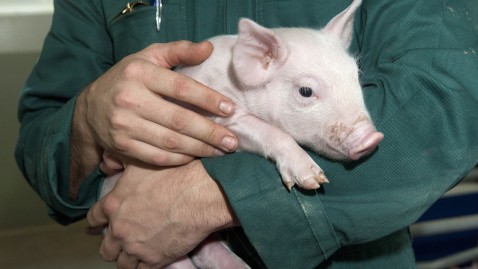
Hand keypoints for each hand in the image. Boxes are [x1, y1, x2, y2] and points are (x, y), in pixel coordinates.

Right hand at [70, 41, 237, 196]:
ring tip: (221, 151)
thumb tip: (208, 48)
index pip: (181, 88)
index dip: (208, 100)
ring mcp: (124, 125)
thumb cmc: (128, 78)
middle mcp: (129, 99)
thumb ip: (179, 51)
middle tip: (232, 141)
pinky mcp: (122, 146)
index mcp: (139, 73)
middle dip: (210, 132)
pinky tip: (197, 156)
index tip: (230, 109)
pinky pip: (157, 157)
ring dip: (200, 149)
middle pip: (179, 120)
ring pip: (170, 142)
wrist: (90, 107)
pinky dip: (180, 159)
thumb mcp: (149, 57)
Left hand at [87, 160, 238, 268]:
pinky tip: (149, 258)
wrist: (198, 195)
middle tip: (122, 239)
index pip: (93, 219)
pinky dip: (143, 265)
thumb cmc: (173, 175)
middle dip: (112, 244)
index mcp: (113, 205)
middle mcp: (120, 229)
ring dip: (127, 257)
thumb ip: (120, 167)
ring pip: (122, 263)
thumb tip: (109, 164)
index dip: (96, 222)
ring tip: (136, 251)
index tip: (99, 224)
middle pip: (105, 248)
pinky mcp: (154, 259)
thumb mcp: (139, 164)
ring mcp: (136, 247)